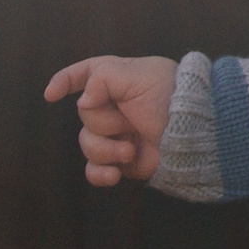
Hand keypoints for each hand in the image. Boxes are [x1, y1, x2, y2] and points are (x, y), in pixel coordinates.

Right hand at [43, 55, 177, 184]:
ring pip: (87, 143)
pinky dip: (100, 174)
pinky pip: (94, 170)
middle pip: (85, 115)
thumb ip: (103, 79)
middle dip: (105, 121)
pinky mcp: (122, 160)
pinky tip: (115, 175)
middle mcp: (116, 106)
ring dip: (106, 149)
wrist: (197, 133)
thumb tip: (81, 100)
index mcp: (119, 79)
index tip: (51, 94)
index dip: (65, 81)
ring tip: (130, 150)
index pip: (86, 73)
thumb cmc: (172, 98)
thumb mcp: (138, 77)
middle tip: (131, 120)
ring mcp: (118, 134)